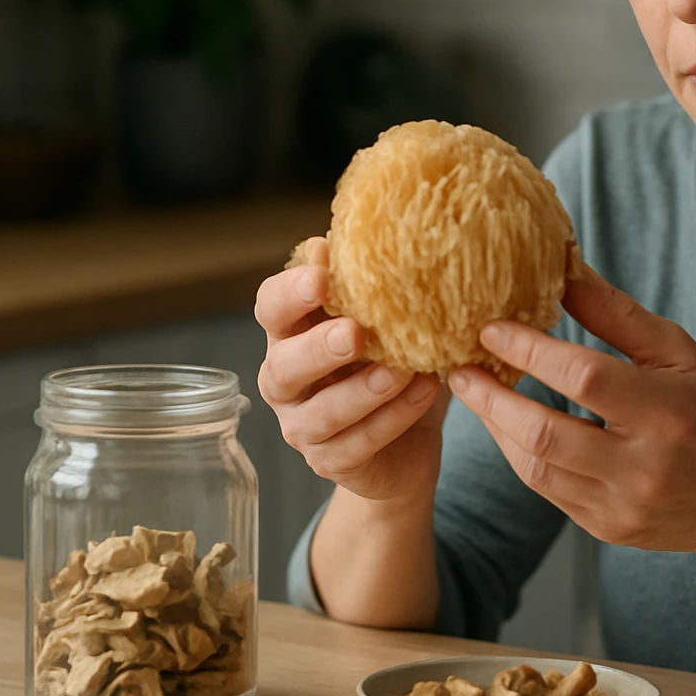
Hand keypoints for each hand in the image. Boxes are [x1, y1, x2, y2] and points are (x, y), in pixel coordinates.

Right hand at [255, 237, 448, 503]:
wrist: (409, 445)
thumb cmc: (393, 364)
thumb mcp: (389, 322)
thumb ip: (376, 286)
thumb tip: (377, 233)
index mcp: (292, 334)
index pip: (271, 307)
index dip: (290, 292)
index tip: (322, 274)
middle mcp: (286, 381)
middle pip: (283, 365)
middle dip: (317, 348)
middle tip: (354, 333)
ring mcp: (302, 426)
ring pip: (321, 413)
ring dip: (362, 390)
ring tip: (400, 370)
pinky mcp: (329, 462)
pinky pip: (357, 444)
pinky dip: (393, 419)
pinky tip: (425, 393)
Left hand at [446, 262, 695, 559]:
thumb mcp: (679, 353)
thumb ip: (617, 315)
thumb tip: (563, 267)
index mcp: (667, 411)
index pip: (582, 376)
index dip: (530, 349)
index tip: (490, 328)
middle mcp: (643, 465)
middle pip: (543, 432)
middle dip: (490, 397)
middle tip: (459, 368)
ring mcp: (623, 505)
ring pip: (534, 468)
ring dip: (497, 427)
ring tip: (475, 393)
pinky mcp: (608, 530)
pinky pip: (547, 491)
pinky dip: (520, 455)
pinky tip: (508, 426)